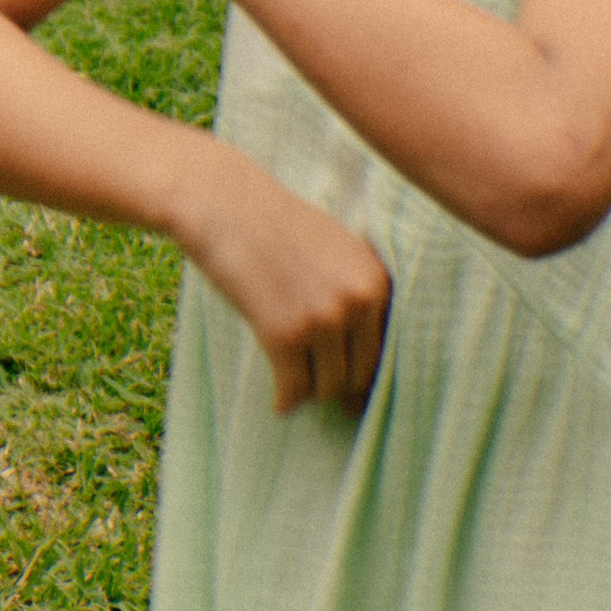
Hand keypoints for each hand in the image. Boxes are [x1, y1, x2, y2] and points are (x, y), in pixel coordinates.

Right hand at [182, 156, 392, 413]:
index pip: (384, 349)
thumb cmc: (274, 227)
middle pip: (361, 373)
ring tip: (296, 389)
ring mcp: (323, 319)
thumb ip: (357, 292)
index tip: (355, 393)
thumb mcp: (336, 250)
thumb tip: (359, 352)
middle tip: (325, 399)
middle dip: (342, 390)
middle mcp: (358, 301)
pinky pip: (294, 387)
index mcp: (376, 281)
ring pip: (330, 385)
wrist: (225, 206)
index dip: (366, 374)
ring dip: (312, 393)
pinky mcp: (284, 333)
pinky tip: (279, 405)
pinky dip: (286, 401)